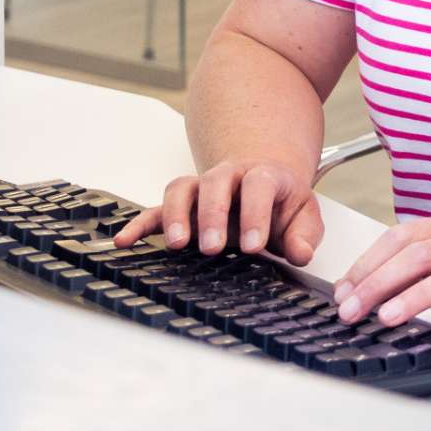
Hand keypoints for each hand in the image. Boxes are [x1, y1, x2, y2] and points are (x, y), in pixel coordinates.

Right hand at [115, 153, 323, 265]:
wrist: (263, 182)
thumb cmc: (282, 203)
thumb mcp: (304, 215)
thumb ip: (305, 234)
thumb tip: (301, 254)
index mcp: (263, 176)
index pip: (259, 186)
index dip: (256, 214)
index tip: (255, 246)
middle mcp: (229, 177)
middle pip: (215, 184)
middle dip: (212, 215)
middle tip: (212, 246)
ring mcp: (201, 189)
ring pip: (182, 189)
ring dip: (176, 215)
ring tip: (176, 244)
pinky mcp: (181, 206)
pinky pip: (156, 209)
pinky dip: (139, 223)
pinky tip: (125, 239)